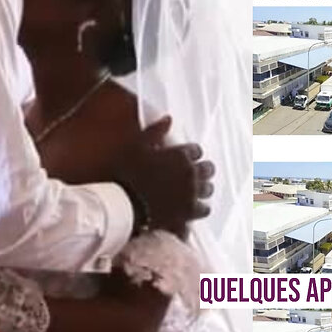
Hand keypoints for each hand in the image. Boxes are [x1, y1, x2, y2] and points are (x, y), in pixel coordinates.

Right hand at [118, 117, 214, 237]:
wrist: (124, 204)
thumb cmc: (127, 173)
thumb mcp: (137, 146)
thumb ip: (155, 132)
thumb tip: (168, 119)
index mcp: (180, 155)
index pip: (197, 150)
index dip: (190, 154)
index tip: (184, 158)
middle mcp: (190, 172)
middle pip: (208, 169)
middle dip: (201, 170)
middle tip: (190, 174)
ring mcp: (191, 193)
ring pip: (208, 189)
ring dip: (201, 189)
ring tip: (192, 192)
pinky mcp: (189, 212)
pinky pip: (204, 209)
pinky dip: (199, 208)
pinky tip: (191, 209)